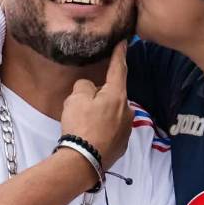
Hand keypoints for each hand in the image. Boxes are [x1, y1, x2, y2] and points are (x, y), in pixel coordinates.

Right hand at [59, 41, 131, 169]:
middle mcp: (127, 110)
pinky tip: (90, 136)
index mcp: (118, 95)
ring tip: (83, 125)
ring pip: (112, 113)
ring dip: (101, 113)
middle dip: (100, 95)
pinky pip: (111, 129)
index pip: (119, 68)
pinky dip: (102, 129)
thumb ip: (85, 86)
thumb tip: (90, 89)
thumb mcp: (76, 98)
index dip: (119, 54)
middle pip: (113, 94)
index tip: (124, 42)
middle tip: (82, 105)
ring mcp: (127, 129)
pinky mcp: (122, 145)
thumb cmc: (80, 126)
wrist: (83, 162)